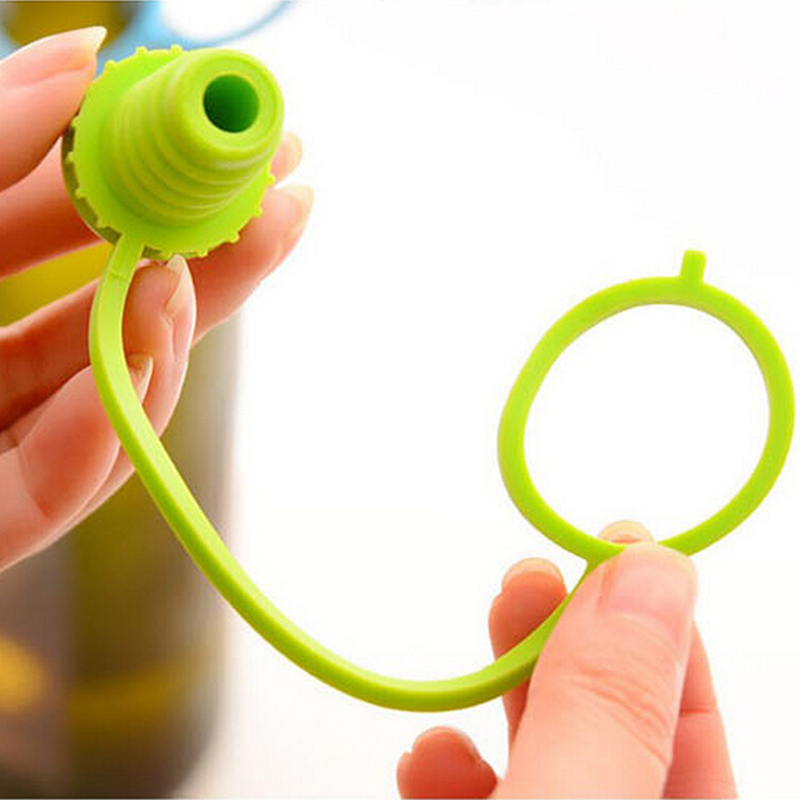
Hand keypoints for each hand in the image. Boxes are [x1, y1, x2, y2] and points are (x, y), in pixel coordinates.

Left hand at [0, 28, 312, 569]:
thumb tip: (76, 55)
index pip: (66, 225)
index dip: (152, 175)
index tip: (222, 132)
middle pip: (116, 305)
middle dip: (212, 250)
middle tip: (290, 195)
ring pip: (109, 397)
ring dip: (178, 334)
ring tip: (226, 264)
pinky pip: (50, 494)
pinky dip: (102, 437)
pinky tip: (145, 362)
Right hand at [397, 522, 735, 797]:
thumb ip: (605, 708)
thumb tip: (652, 576)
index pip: (692, 725)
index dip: (656, 624)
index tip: (614, 543)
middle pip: (613, 730)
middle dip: (568, 639)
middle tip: (533, 576)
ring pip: (544, 756)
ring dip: (508, 684)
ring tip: (489, 627)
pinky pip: (480, 797)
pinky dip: (452, 764)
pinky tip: (430, 751)